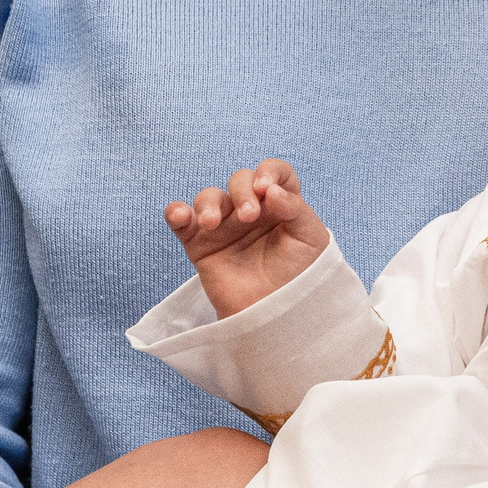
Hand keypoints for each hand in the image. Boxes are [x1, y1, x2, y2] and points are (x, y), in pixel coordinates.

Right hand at [163, 160, 330, 318]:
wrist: (278, 315)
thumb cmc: (300, 276)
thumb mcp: (311, 239)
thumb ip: (295, 209)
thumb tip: (270, 191)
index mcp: (280, 204)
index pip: (274, 173)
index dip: (269, 171)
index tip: (266, 188)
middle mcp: (251, 210)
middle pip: (240, 181)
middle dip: (242, 191)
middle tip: (248, 216)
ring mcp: (224, 226)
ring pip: (209, 197)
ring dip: (208, 203)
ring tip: (212, 223)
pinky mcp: (201, 244)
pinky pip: (182, 221)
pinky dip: (176, 212)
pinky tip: (180, 215)